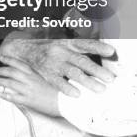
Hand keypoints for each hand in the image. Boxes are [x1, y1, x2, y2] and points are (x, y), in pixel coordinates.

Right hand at [0, 36, 115, 96]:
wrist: (25, 50)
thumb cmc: (51, 48)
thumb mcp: (65, 43)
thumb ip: (83, 48)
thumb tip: (107, 51)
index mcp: (68, 43)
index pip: (85, 44)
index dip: (98, 47)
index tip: (111, 51)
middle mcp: (62, 51)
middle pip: (81, 60)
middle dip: (96, 69)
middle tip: (110, 78)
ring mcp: (54, 63)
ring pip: (72, 72)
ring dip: (87, 81)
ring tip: (100, 89)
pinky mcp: (47, 74)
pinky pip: (57, 82)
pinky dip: (67, 88)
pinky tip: (76, 94)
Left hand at [0, 56, 59, 116]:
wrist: (64, 101)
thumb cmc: (57, 90)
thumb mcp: (46, 78)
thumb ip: (35, 75)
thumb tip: (25, 73)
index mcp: (34, 73)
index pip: (18, 63)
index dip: (8, 59)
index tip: (1, 58)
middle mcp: (30, 79)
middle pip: (11, 72)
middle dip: (0, 70)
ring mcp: (28, 89)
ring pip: (9, 83)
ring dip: (0, 81)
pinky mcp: (28, 100)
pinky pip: (14, 97)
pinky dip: (5, 95)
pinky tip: (1, 94)